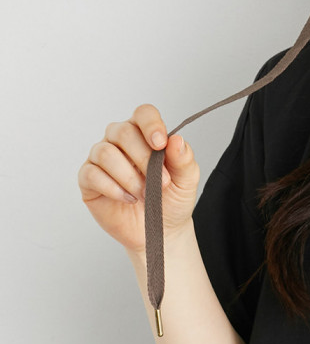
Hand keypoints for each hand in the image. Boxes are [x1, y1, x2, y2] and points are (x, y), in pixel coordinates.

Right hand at [78, 104, 199, 254]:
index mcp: (145, 133)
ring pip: (105, 152)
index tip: (161, 145)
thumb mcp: (187, 179)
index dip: (151, 125)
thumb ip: (183, 158)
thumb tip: (176, 140)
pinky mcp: (88, 179)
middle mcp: (120, 141)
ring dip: (128, 176)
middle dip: (143, 158)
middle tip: (160, 182)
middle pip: (122, 131)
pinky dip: (113, 188)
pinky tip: (128, 198)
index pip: (143, 114)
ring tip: (144, 193)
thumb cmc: (172, 199)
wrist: (161, 230)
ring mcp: (101, 158)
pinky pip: (92, 174)